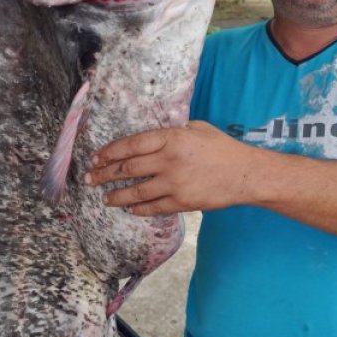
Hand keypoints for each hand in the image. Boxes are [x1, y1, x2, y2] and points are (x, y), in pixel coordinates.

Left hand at [85, 121, 255, 215]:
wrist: (245, 173)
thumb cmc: (222, 147)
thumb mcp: (197, 128)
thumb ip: (172, 132)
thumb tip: (152, 138)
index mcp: (171, 138)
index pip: (131, 144)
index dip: (111, 151)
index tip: (97, 156)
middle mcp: (169, 160)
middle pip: (128, 168)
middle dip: (105, 173)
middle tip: (91, 177)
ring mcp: (174, 183)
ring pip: (136, 191)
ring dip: (116, 195)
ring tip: (104, 197)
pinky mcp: (181, 202)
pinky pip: (153, 207)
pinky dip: (138, 208)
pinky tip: (129, 208)